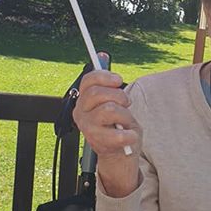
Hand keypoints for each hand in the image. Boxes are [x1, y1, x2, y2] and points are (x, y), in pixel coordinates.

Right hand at [73, 70, 141, 196]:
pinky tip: (129, 136)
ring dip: (125, 115)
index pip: (88, 80)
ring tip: (126, 123)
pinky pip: (118, 132)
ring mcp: (87, 128)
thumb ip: (107, 82)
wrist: (119, 155)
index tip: (118, 80)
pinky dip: (129, 134)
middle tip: (127, 104)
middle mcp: (80, 113)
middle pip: (97, 93)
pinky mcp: (98, 143)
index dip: (104, 76)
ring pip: (109, 110)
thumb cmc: (117, 126)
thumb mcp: (114, 101)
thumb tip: (102, 55)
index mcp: (83, 100)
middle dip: (119, 96)